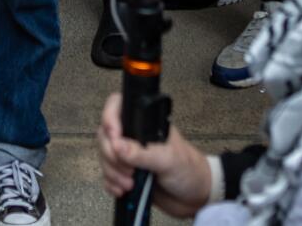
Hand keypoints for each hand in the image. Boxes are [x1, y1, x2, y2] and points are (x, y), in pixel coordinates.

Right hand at [97, 93, 213, 216]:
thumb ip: (142, 153)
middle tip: (127, 169)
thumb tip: (117, 146)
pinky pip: (108, 176)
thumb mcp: (168, 160)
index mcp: (146, 123)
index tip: (114, 138)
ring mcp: (129, 156)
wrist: (196, 195)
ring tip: (129, 184)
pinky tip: (122, 190)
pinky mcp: (126, 174)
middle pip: (106, 135)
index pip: (118, 107)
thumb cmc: (189, 169)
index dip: (110, 119)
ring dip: (112, 172)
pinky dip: (111, 184)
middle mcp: (134, 136)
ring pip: (105, 157)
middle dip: (111, 155)